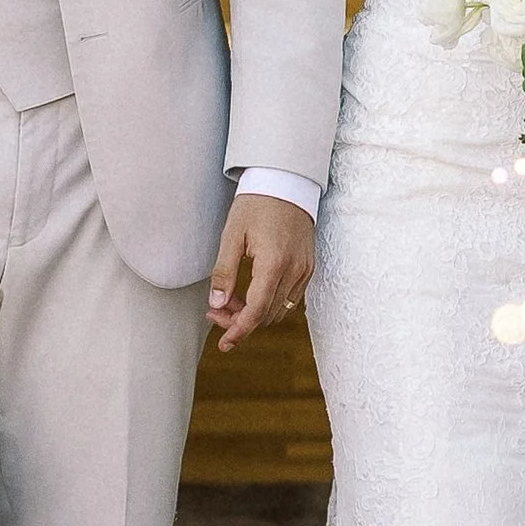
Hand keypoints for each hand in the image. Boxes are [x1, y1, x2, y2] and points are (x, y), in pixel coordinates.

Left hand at [206, 187, 315, 352]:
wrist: (285, 182)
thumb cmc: (256, 204)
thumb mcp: (232, 235)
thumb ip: (224, 272)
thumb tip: (217, 305)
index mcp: (273, 263)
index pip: (256, 311)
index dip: (238, 330)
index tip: (224, 343)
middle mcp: (293, 270)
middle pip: (267, 314)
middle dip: (240, 321)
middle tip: (216, 312)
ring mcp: (304, 270)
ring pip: (279, 310)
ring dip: (255, 313)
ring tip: (231, 301)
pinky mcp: (308, 267)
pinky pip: (290, 298)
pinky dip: (270, 303)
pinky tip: (251, 293)